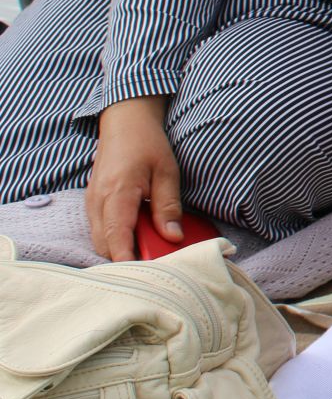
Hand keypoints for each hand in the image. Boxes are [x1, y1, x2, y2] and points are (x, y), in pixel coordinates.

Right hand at [86, 96, 181, 261]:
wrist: (125, 122)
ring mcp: (91, 202)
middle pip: (104, 245)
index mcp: (117, 194)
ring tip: (146, 254)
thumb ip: (168, 206)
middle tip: (152, 267)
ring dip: (118, 249)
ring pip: (99, 239)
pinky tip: (135, 237)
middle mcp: (97, 202)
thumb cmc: (147, 144)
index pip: (116, 237)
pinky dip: (114, 239)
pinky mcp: (93, 202)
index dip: (126, 260)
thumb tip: (173, 237)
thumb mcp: (167, 172)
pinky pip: (99, 229)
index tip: (142, 276)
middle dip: (124, 260)